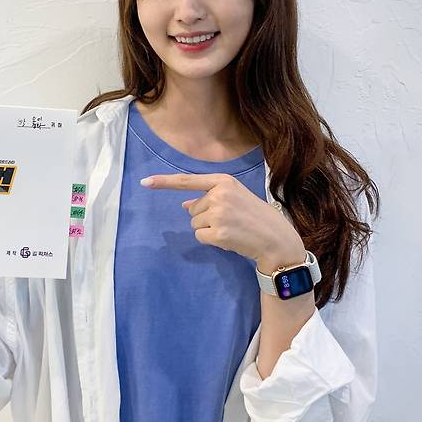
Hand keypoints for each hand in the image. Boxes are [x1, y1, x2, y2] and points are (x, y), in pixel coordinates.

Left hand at [140, 172, 303, 266]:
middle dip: (206, 217)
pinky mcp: (218, 232)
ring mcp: (218, 214)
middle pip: (192, 209)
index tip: (145, 182)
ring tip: (231, 228)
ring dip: (209, 229)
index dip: (164, 182)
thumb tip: (184, 205)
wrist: (276, 239)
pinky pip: (200, 237)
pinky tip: (229, 238)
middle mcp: (219, 194)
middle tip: (230, 220)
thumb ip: (209, 198)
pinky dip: (211, 241)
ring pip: (195, 224)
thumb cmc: (255, 217)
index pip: (187, 181)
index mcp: (223, 181)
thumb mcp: (234, 198)